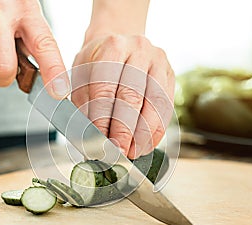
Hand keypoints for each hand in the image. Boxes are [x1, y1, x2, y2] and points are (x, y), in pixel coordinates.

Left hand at [72, 34, 174, 158]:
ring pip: (155, 103)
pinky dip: (157, 130)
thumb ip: (83, 107)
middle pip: (133, 96)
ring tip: (133, 153)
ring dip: (143, 134)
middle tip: (118, 152)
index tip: (99, 142)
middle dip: (125, 129)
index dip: (103, 119)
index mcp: (111, 47)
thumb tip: (89, 141)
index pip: (106, 88)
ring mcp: (158, 61)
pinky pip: (166, 107)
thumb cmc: (96, 65)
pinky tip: (146, 145)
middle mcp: (138, 50)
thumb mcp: (81, 78)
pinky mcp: (170, 75)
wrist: (120, 46)